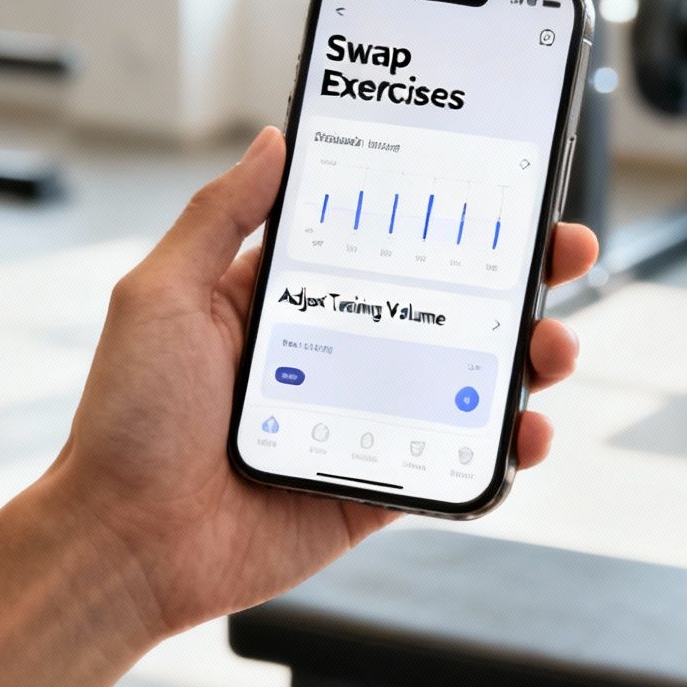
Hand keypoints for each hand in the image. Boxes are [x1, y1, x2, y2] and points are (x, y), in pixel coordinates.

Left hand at [46, 127, 598, 634]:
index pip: (385, 243)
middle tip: (564, 254)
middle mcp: (332, 356)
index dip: (447, 216)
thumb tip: (273, 140)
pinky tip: (528, 430)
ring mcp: (360, 424)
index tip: (503, 191)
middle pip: (446, 305)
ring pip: (467, 380)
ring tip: (555, 347)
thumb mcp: (161, 295)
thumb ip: (219, 216)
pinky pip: (456, 462)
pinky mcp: (375, 489)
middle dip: (517, 278)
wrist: (122, 546)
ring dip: (527, 358)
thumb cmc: (126, 422)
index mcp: (284, 302)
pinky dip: (504, 447)